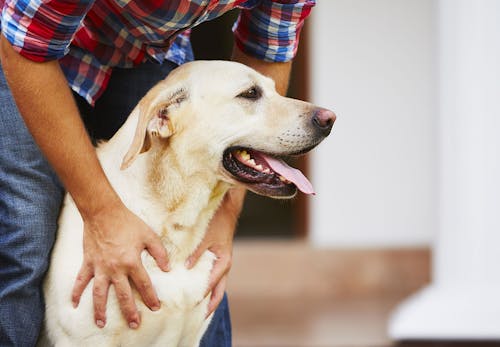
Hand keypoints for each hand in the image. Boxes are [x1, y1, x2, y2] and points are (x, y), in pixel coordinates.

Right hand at [71, 200, 169, 328]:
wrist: (103, 212)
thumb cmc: (128, 223)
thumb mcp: (149, 235)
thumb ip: (160, 252)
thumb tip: (168, 268)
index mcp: (132, 262)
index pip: (144, 285)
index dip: (151, 298)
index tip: (155, 308)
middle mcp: (115, 268)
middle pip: (123, 295)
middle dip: (129, 312)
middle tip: (134, 324)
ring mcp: (100, 267)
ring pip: (99, 294)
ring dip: (100, 310)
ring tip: (101, 323)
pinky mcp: (88, 263)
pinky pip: (81, 281)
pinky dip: (76, 292)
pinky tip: (74, 304)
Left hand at [185, 187, 244, 316]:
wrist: (226, 210)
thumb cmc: (217, 223)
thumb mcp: (206, 238)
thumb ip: (196, 253)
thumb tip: (185, 267)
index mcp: (223, 263)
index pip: (211, 285)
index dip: (201, 296)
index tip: (190, 306)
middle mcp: (224, 266)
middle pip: (218, 292)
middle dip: (209, 305)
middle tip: (198, 318)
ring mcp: (221, 263)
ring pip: (217, 286)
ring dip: (208, 297)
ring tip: (196, 308)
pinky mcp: (217, 259)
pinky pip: (213, 277)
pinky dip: (207, 285)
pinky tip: (195, 288)